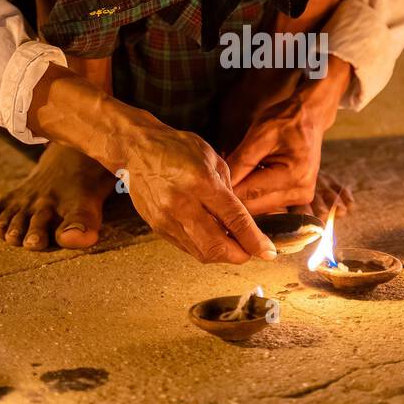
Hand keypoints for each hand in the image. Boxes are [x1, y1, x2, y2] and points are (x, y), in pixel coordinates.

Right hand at [27, 66, 276, 264]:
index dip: (254, 240)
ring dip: (222, 254)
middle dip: (240, 254)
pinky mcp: (157, 226)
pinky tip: (212, 239)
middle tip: (251, 251)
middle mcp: (182, 204)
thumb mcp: (212, 159)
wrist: (135, 149)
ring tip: (233, 245)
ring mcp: (166, 218)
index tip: (268, 252)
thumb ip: (229, 190)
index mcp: (201, 182)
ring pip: (201, 252)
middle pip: (217, 246)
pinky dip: (204, 248)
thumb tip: (243, 219)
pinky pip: (187, 247)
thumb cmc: (176, 148)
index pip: (234, 220)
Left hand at [227, 90, 323, 212]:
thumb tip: (219, 184)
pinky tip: (247, 180)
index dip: (226, 191)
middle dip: (234, 196)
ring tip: (233, 177)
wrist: (309, 117)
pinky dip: (254, 195)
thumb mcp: (259, 134)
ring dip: (243, 196)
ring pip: (260, 208)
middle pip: (255, 206)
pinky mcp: (298, 198)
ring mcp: (301, 197)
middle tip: (215, 183)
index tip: (206, 187)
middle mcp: (301, 191)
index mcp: (294, 175)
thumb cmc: (285, 120)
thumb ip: (240, 161)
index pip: (250, 193)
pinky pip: (268, 204)